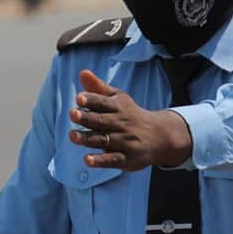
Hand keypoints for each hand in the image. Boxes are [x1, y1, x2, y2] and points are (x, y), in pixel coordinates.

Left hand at [68, 70, 192, 170]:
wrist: (160, 136)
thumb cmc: (130, 114)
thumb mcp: (117, 99)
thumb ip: (98, 88)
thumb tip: (82, 72)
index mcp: (118, 107)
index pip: (103, 103)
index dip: (91, 100)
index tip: (79, 98)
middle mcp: (122, 124)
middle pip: (102, 121)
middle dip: (87, 118)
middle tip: (72, 114)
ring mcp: (125, 142)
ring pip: (104, 140)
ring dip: (88, 138)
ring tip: (72, 136)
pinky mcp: (127, 159)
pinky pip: (113, 160)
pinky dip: (101, 160)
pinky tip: (87, 160)